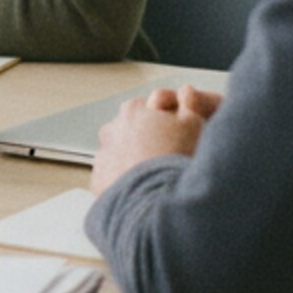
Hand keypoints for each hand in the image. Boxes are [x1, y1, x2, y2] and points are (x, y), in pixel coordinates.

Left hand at [90, 84, 221, 196]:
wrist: (154, 200)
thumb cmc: (174, 160)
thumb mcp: (193, 124)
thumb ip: (188, 103)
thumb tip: (185, 92)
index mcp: (133, 110)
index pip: (149, 109)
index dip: (166, 123)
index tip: (177, 138)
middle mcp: (112, 129)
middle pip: (133, 131)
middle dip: (148, 142)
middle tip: (168, 159)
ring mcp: (103, 156)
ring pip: (122, 155)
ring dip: (135, 162)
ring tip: (157, 178)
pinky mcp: (99, 181)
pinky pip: (114, 178)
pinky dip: (125, 182)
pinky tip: (143, 191)